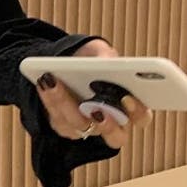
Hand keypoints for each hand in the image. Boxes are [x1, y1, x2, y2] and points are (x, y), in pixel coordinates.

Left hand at [35, 38, 152, 148]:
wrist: (62, 64)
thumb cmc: (90, 60)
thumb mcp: (98, 51)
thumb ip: (106, 55)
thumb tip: (106, 62)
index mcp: (130, 106)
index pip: (142, 117)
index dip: (138, 111)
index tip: (127, 97)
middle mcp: (112, 123)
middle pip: (115, 136)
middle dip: (106, 122)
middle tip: (96, 107)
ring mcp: (88, 128)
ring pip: (80, 126)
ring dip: (66, 104)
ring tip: (55, 80)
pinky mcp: (65, 127)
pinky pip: (58, 120)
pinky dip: (51, 99)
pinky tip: (44, 80)